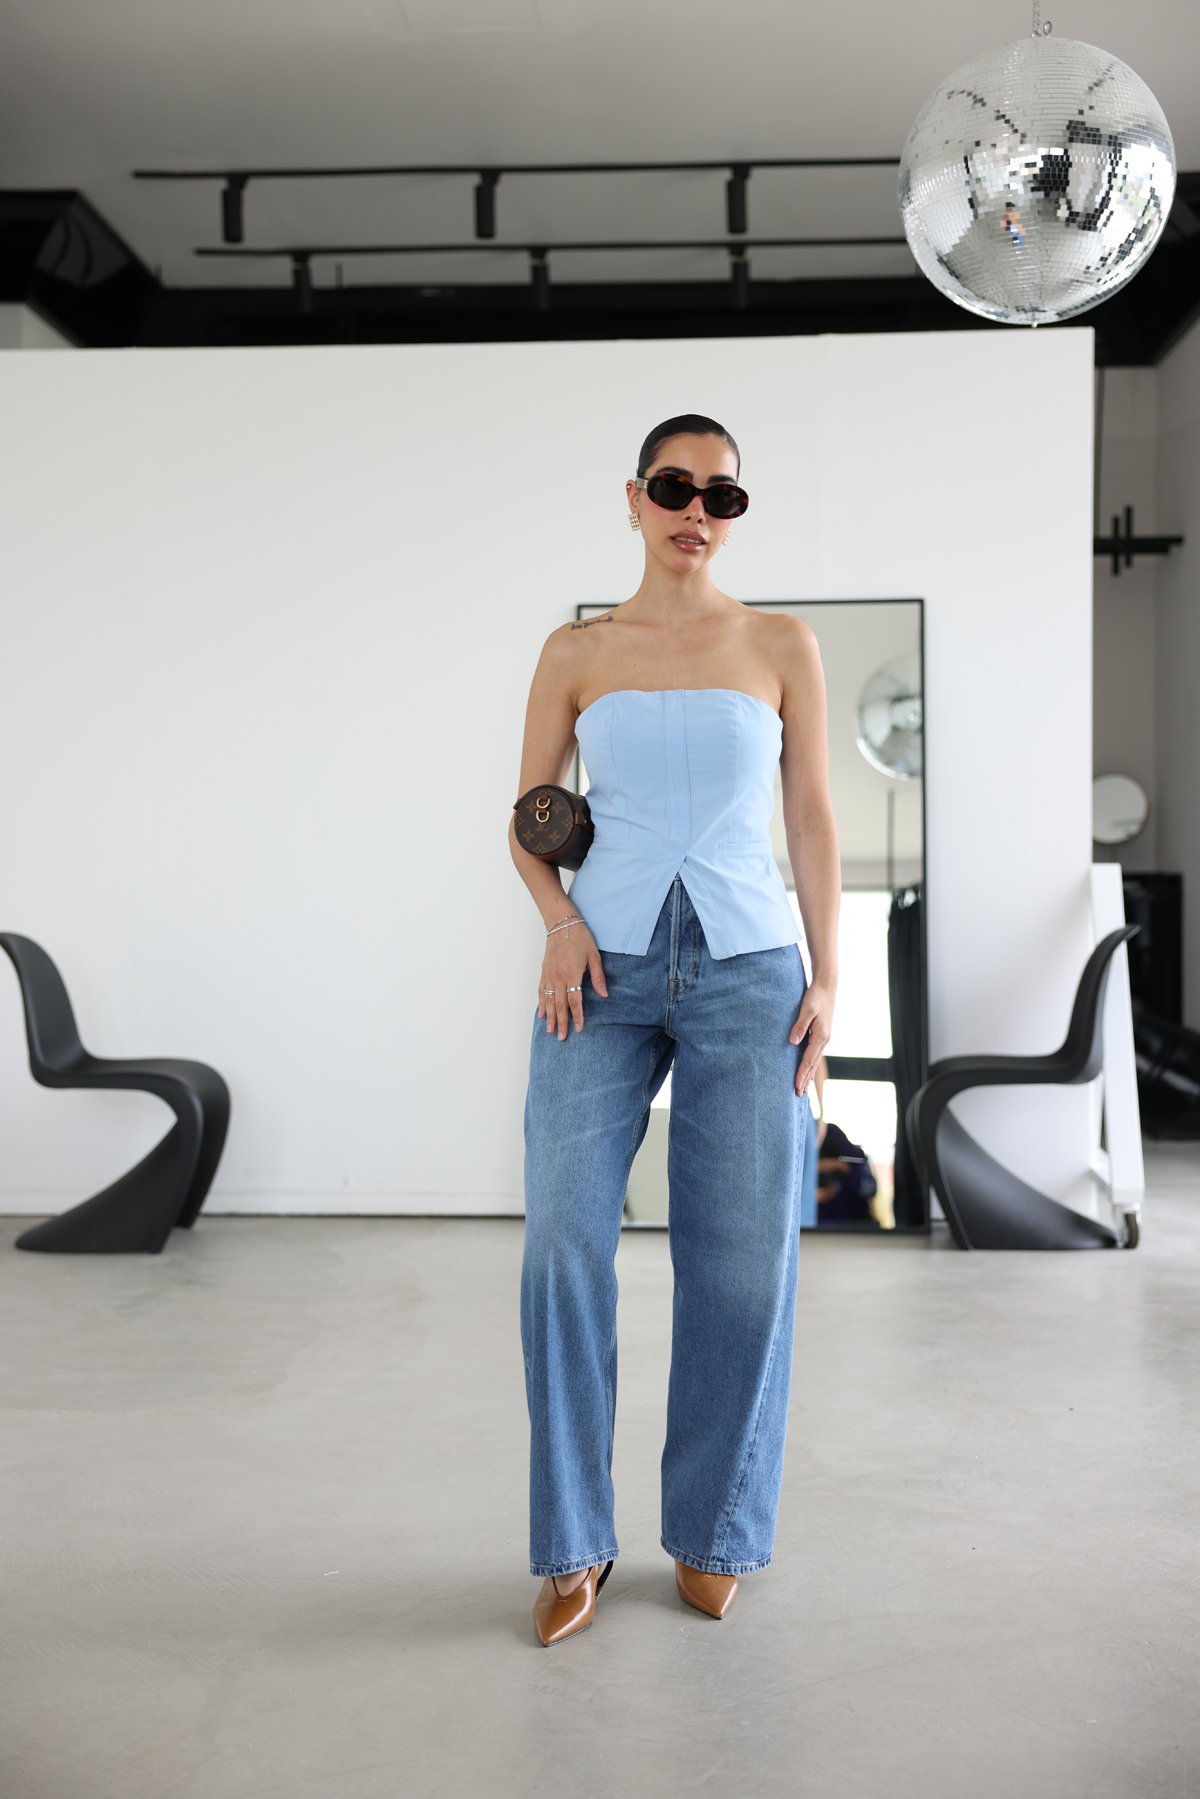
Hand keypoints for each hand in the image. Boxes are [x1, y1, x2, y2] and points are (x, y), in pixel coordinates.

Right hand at [538, 922, 607, 1039]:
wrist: (561, 923)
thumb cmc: (579, 937)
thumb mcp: (594, 955)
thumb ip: (598, 977)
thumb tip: (604, 994)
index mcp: (572, 974)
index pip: (575, 1001)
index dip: (577, 1016)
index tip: (578, 1028)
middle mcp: (558, 977)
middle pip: (559, 1005)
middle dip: (561, 1022)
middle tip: (562, 1038)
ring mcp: (549, 975)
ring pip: (548, 1000)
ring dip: (550, 1017)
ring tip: (550, 1031)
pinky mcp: (544, 971)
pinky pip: (541, 991)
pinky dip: (541, 1003)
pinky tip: (541, 1014)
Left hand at [789, 980, 833, 1096]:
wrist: (826, 987)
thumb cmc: (815, 997)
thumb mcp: (807, 1009)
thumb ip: (800, 1025)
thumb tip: (792, 1041)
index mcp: (821, 1036)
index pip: (808, 1060)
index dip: (801, 1074)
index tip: (796, 1086)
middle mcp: (824, 1040)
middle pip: (812, 1065)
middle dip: (805, 1080)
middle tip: (798, 1095)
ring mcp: (823, 1039)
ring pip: (814, 1061)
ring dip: (808, 1075)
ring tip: (802, 1088)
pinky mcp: (821, 1035)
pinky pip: (814, 1054)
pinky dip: (810, 1065)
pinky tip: (806, 1070)